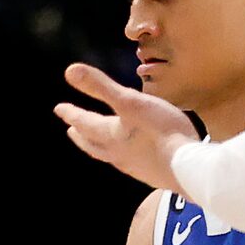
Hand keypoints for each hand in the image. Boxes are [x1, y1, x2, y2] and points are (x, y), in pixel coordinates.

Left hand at [53, 62, 199, 191]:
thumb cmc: (159, 131)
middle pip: (92, 142)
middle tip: (71, 130)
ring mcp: (133, 165)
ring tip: (96, 144)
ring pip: (108, 155)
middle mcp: (116, 152)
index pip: (85, 122)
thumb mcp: (130, 102)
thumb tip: (69, 70)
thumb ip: (100, 86)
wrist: (186, 168)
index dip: (71, 113)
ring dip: (98, 147)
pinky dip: (122, 158)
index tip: (59, 109)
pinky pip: (129, 164)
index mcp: (110, 134)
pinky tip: (131, 158)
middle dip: (80, 134)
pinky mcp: (150, 173)